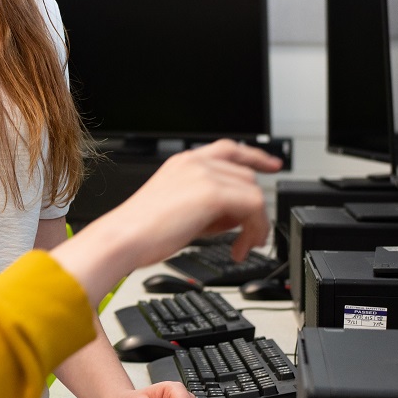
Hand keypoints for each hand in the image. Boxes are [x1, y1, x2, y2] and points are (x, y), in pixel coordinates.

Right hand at [52, 141, 280, 301]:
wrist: (124, 238)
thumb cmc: (141, 232)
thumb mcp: (178, 210)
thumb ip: (207, 207)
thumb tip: (234, 219)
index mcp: (184, 163)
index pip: (230, 150)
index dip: (255, 156)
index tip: (273, 165)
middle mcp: (195, 163)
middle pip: (246, 177)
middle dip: (253, 209)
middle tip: (248, 235)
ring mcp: (205, 175)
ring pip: (253, 193)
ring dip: (255, 223)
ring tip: (242, 245)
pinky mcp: (213, 192)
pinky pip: (253, 207)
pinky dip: (254, 230)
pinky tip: (241, 247)